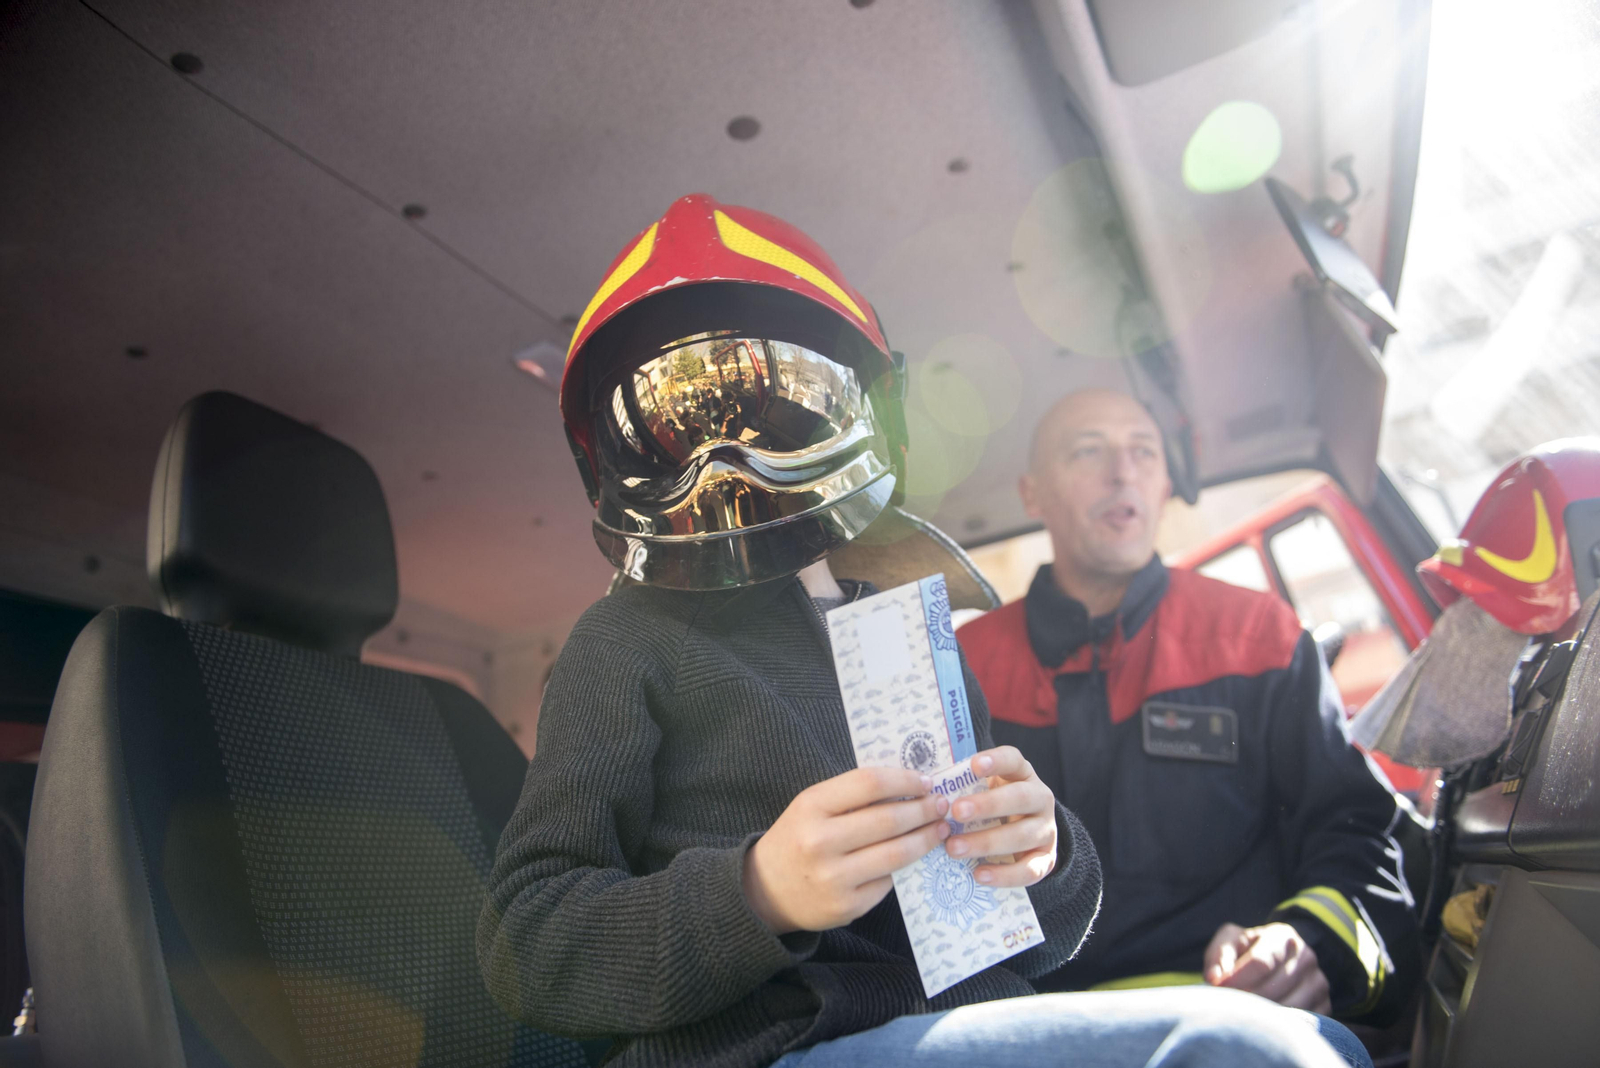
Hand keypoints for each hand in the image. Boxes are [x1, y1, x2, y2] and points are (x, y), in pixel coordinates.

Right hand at [743, 767, 950, 934]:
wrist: (766, 890)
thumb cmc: (798, 838)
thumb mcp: (812, 807)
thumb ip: (852, 795)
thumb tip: (909, 785)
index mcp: (811, 806)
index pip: (869, 784)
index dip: (905, 780)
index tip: (926, 781)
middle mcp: (820, 842)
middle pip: (888, 819)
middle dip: (923, 810)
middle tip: (941, 804)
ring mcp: (834, 878)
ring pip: (896, 853)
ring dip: (926, 838)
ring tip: (940, 828)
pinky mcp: (848, 906)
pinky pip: (889, 881)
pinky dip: (905, 865)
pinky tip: (915, 854)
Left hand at [944, 746, 1057, 888]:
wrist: (1024, 837)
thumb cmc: (992, 807)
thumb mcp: (982, 790)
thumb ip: (963, 786)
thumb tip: (925, 788)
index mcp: (1022, 774)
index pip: (1014, 760)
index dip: (996, 761)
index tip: (974, 765)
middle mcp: (1040, 798)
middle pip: (1020, 797)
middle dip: (987, 805)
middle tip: (956, 811)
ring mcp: (1046, 830)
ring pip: (1022, 835)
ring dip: (986, 842)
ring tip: (953, 848)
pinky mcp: (1046, 859)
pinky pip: (1029, 869)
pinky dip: (1004, 874)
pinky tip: (978, 874)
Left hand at [1204, 922, 1331, 1012]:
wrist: (1278, 961)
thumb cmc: (1247, 950)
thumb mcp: (1231, 941)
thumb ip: (1219, 954)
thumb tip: (1214, 978)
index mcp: (1283, 936)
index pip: (1260, 962)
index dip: (1236, 979)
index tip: (1216, 989)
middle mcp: (1306, 957)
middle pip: (1273, 989)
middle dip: (1245, 999)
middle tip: (1226, 1005)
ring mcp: (1318, 983)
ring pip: (1288, 1009)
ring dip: (1260, 1015)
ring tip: (1241, 1013)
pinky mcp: (1325, 1006)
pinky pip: (1301, 1023)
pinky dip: (1279, 1027)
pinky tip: (1262, 1023)